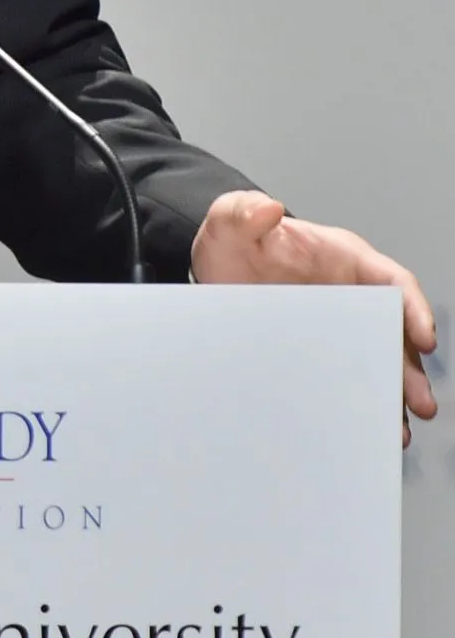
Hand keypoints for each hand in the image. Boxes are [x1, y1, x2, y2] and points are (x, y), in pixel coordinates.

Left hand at [191, 190, 437, 445]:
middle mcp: (349, 295)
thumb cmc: (232, 242)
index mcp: (341, 257)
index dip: (413, 308)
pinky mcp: (317, 352)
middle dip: (409, 366)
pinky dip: (356, 400)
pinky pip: (344, 376)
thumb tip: (268, 207)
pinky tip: (360, 425)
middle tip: (420, 402)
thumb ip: (242, 211)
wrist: (213, 271)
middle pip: (391, 330)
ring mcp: (336, 327)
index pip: (390, 280)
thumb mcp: (229, 221)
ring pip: (374, 360)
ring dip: (389, 393)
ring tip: (396, 429)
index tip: (425, 338)